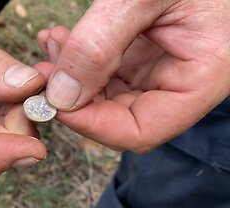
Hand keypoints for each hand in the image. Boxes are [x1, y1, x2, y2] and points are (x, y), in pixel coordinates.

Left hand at [37, 0, 229, 151]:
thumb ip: (100, 44)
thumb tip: (61, 95)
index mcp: (200, 77)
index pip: (140, 131)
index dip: (93, 125)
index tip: (54, 102)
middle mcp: (181, 81)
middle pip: (118, 117)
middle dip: (74, 98)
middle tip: (43, 72)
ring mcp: (161, 69)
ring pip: (106, 95)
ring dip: (71, 77)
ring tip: (50, 45)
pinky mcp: (144, 55)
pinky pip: (106, 71)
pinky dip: (79, 60)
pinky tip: (60, 40)